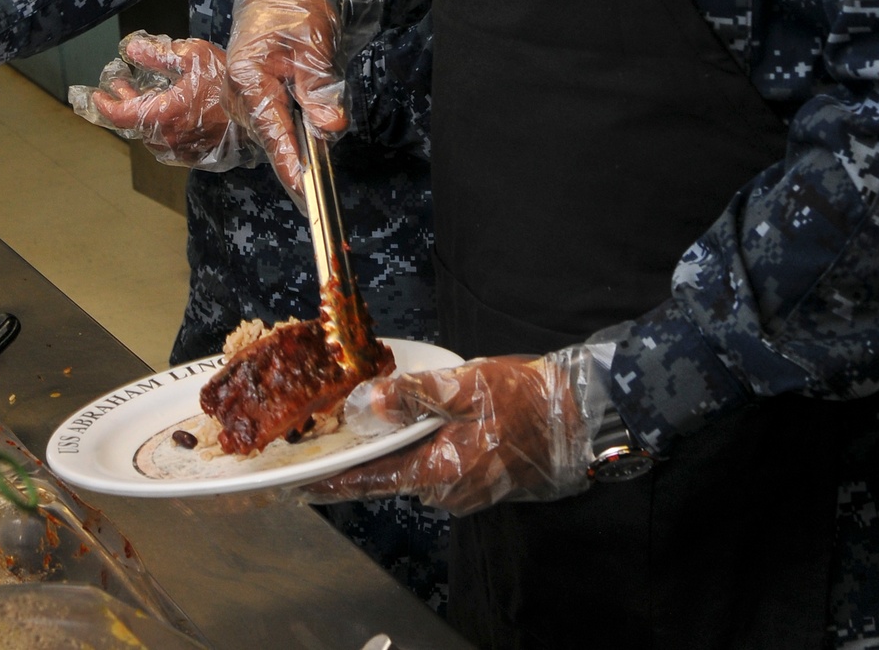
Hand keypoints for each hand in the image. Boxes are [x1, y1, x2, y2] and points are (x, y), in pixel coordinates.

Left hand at [88, 33, 236, 165]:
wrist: (262, 113)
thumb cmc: (229, 85)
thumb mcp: (194, 57)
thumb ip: (158, 54)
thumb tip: (132, 49)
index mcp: (163, 115)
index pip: (121, 115)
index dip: (105, 104)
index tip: (97, 95)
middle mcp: (167, 138)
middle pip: (134, 124)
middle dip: (125, 103)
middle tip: (121, 85)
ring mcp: (181, 150)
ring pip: (151, 134)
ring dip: (144, 115)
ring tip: (147, 94)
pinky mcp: (195, 156)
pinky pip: (168, 141)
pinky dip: (162, 125)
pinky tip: (169, 109)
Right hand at [224, 0, 347, 198]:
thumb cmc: (294, 12)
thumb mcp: (313, 47)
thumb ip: (320, 89)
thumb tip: (330, 128)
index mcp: (249, 78)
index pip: (273, 130)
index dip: (290, 162)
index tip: (304, 190)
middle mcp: (240, 94)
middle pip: (272, 137)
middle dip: (297, 158)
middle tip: (319, 188)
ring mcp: (244, 99)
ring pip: (275, 133)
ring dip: (297, 143)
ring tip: (315, 153)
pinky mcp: (255, 100)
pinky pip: (275, 123)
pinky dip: (293, 132)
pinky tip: (308, 133)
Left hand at [305, 353, 597, 516]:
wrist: (578, 417)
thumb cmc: (523, 399)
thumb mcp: (465, 386)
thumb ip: (414, 395)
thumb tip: (368, 403)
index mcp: (438, 472)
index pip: (372, 481)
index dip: (335, 481)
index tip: (300, 484)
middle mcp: (446, 491)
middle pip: (390, 474)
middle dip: (361, 455)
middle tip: (328, 431)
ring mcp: (465, 489)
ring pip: (414, 468)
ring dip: (391, 448)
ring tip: (363, 422)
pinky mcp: (478, 478)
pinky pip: (435, 465)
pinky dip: (417, 446)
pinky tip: (410, 422)